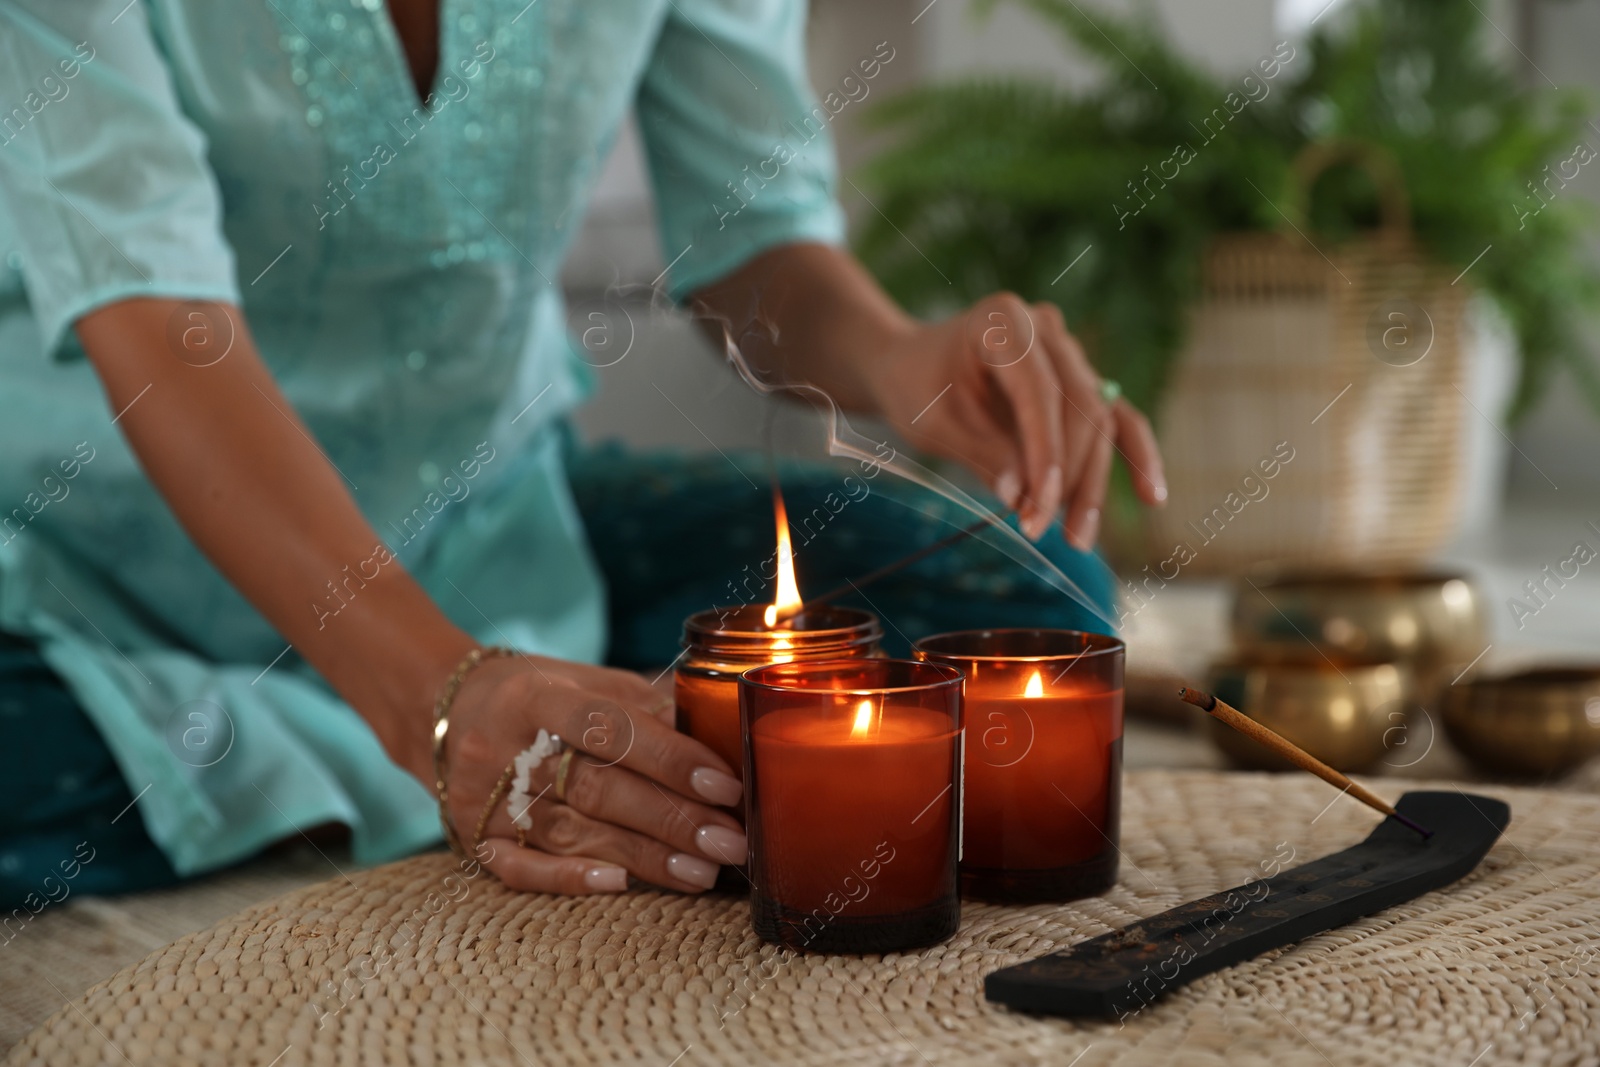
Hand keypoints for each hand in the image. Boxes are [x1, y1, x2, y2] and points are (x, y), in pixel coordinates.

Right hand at [443, 653, 746, 894]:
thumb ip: (644, 705)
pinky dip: (570, 880)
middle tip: (731, 843)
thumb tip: (716, 732)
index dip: (671, 758)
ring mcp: (485, 797)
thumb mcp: (584, 681)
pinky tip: (622, 887)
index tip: (725, 785)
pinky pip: (521, 868)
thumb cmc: (535, 694)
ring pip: (572, 833)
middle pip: (598, 788)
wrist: (440, 711)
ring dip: (644, 858)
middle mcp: (506, 747)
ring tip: (703, 873)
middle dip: (673, 819)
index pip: (611, 728)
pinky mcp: (473, 837)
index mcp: (537, 695)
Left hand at [867, 293, 1167, 547]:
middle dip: (1069, 477)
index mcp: (1005, 321)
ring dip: (1095, 481)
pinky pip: (1115, 419)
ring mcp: (1068, 354)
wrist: (911, 366)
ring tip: (1080, 538)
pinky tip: (1152, 496)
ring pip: (1103, 419)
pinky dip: (1131, 457)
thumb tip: (1025, 499)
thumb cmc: (916, 388)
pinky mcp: (1080, 381)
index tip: (1038, 511)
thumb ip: (982, 454)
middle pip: (1080, 407)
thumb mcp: (935, 422)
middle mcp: (1046, 330)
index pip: (1040, 394)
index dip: (1045, 455)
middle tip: (1047, 533)